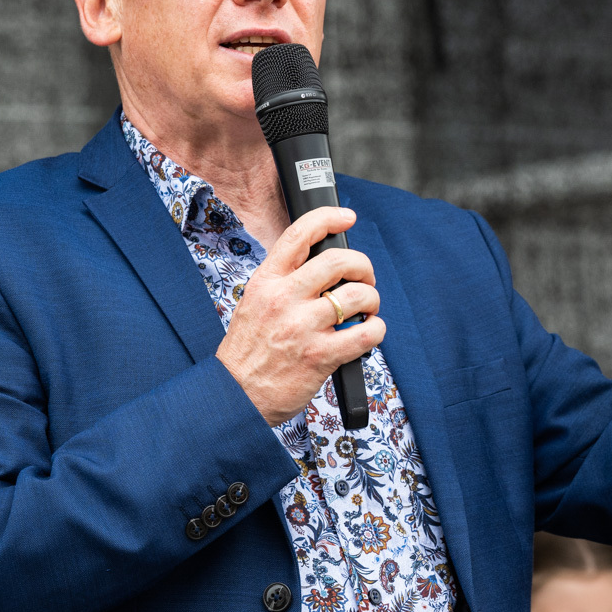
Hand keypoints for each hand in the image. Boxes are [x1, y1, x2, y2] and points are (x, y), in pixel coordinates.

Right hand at [215, 207, 384, 425]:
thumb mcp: (254, 302)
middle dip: (363, 266)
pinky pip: (366, 334)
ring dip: (372, 299)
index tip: (347, 217)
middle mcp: (284, 299)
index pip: (299, 234)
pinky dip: (376, 330)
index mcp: (266, 281)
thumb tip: (321, 264)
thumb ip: (283, 281)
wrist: (235, 395)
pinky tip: (369, 332)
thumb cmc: (248, 350)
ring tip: (367, 309)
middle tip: (364, 279)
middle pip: (339, 261)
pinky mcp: (321, 356)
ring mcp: (303, 327)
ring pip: (357, 296)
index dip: (329, 218)